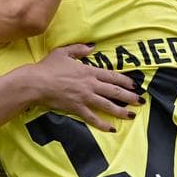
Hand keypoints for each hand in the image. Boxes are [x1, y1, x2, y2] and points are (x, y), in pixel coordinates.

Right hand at [26, 44, 141, 131]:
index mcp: (88, 71)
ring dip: (121, 111)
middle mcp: (90, 85)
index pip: (112, 76)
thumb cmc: (48, 67)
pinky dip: (102, 124)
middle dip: (129, 97)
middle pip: (114, 92)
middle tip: (141, 101)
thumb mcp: (63, 52)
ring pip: (107, 105)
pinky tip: (111, 128)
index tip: (135, 85)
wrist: (35, 83)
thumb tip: (91, 47)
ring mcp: (84, 98)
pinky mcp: (76, 109)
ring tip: (132, 115)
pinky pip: (92, 118)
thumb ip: (79, 49)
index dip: (125, 81)